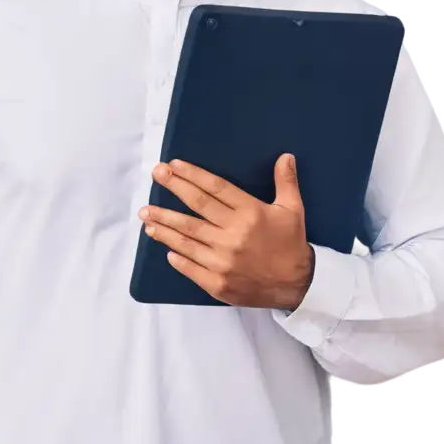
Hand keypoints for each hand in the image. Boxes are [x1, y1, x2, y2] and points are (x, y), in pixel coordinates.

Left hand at [139, 153, 313, 309]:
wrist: (296, 287)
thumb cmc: (291, 245)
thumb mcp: (293, 211)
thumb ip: (286, 182)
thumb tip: (285, 156)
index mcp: (250, 213)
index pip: (215, 188)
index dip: (192, 175)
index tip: (173, 165)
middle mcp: (233, 234)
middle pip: (196, 207)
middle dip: (173, 189)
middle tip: (155, 175)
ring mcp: (222, 260)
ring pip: (186, 238)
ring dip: (164, 224)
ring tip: (146, 214)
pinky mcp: (217, 283)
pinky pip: (190, 267)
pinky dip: (176, 257)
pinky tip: (165, 248)